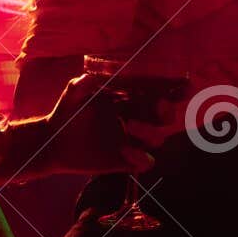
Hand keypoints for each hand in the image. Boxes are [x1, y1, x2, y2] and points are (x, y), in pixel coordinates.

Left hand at [8, 76, 165, 181]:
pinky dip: (141, 157)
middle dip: (167, 111)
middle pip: (166, 116)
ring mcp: (133, 141)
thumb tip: (102, 74)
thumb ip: (88, 82)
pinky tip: (124, 149)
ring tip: (129, 125)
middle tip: (159, 106)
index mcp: (130, 100)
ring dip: (150, 131)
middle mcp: (137, 119)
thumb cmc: (66, 111)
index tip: (185, 85)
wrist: (53, 141)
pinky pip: (146, 162)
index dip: (175, 89)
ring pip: (158, 139)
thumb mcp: (75, 91)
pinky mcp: (126, 161)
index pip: (159, 94)